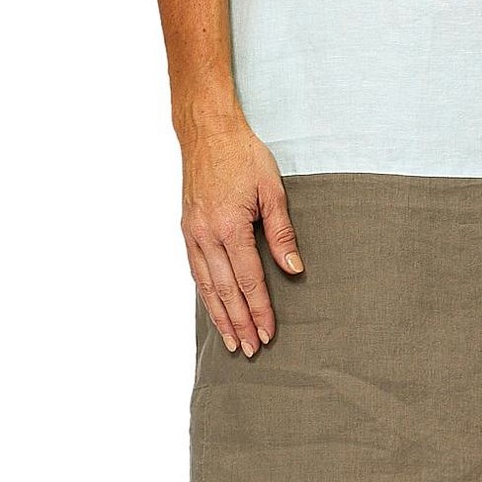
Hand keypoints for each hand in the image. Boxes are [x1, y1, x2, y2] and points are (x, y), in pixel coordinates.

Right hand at [179, 113, 303, 357]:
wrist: (207, 132)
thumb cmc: (243, 156)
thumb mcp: (272, 189)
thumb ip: (281, 231)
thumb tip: (294, 268)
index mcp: (230, 226)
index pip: (248, 279)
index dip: (259, 309)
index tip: (269, 332)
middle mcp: (206, 235)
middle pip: (225, 290)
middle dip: (240, 322)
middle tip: (251, 350)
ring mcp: (192, 233)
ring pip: (206, 286)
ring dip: (220, 316)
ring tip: (232, 341)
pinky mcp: (187, 229)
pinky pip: (196, 270)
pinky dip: (206, 294)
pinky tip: (214, 309)